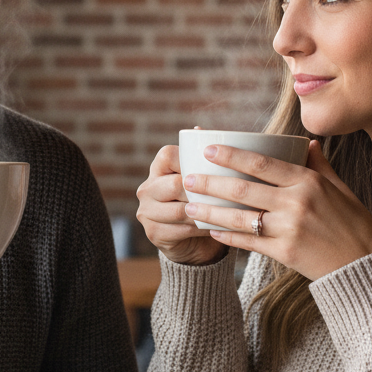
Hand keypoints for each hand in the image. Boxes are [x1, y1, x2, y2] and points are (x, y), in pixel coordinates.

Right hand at [136, 145, 229, 265]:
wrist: (194, 241)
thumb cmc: (201, 201)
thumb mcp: (202, 177)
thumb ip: (201, 156)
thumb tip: (199, 129)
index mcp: (157, 168)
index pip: (168, 155)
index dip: (190, 161)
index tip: (213, 168)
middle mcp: (147, 188)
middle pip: (174, 185)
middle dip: (200, 191)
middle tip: (224, 194)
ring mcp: (146, 211)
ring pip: (178, 210)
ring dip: (203, 212)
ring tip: (223, 212)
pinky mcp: (153, 233)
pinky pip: (180, 230)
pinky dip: (200, 229)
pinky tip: (214, 227)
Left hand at [181, 141, 371, 280]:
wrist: (365, 266)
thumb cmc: (354, 224)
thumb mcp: (340, 188)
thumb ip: (319, 165)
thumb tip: (307, 142)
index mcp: (307, 181)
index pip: (261, 163)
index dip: (232, 155)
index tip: (209, 150)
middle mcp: (295, 202)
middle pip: (244, 189)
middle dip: (212, 183)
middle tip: (187, 177)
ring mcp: (288, 229)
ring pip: (240, 217)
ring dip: (211, 210)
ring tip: (189, 205)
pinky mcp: (284, 253)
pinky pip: (249, 242)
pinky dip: (228, 236)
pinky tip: (211, 230)